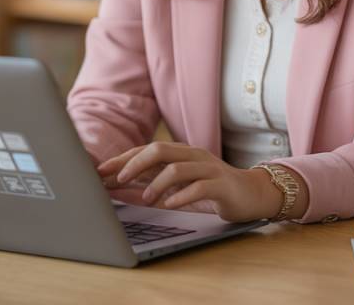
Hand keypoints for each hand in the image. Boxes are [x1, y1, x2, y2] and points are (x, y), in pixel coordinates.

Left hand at [97, 141, 282, 222]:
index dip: (123, 158)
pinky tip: (169, 205)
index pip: (147, 149)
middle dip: (135, 164)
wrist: (252, 194)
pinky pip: (199, 186)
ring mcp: (208, 168)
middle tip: (117, 179)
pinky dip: (181, 195)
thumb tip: (118, 189)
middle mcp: (193, 155)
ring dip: (157, 183)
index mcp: (181, 153)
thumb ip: (151, 185)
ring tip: (145, 199)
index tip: (101, 171)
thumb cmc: (211, 190)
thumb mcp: (178, 187)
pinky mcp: (221, 184)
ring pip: (178, 168)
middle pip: (160, 150)